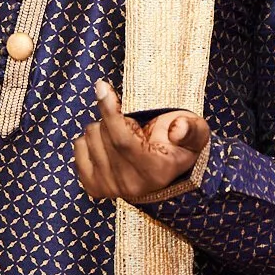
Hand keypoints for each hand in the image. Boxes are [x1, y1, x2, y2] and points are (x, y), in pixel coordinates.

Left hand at [72, 79, 211, 202]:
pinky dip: (91, 139)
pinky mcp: (93, 187)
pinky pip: (78, 148)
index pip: (122, 140)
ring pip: (89, 138)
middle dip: (114, 118)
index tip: (101, 86)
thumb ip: (191, 129)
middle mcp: (130, 185)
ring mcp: (109, 188)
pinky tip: (109, 144)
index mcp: (155, 171)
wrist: (167, 173)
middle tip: (135, 125)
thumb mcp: (196, 132)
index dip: (110, 110)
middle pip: (103, 135)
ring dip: (103, 128)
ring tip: (124, 136)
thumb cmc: (181, 145)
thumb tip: (177, 129)